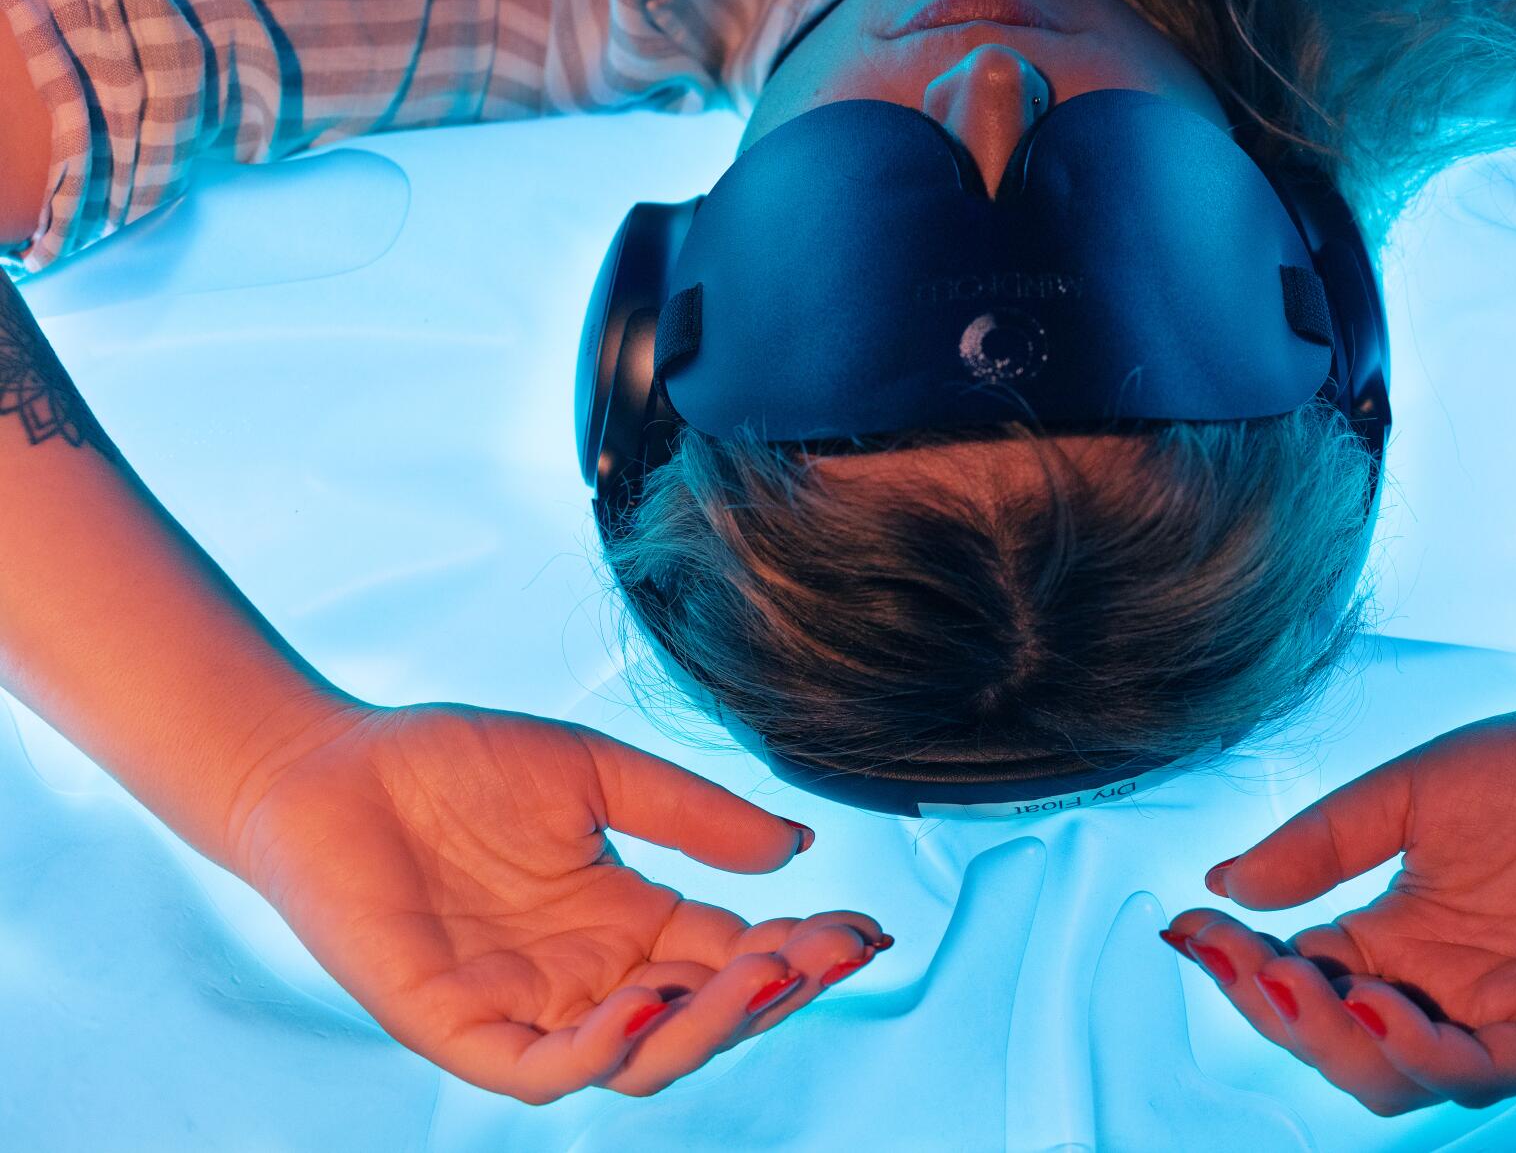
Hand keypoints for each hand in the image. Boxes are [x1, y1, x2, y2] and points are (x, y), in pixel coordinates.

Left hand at [223, 695, 888, 1103]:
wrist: (329, 764)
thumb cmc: (454, 765)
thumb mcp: (595, 775)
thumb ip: (690, 815)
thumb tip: (797, 846)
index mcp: (630, 922)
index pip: (735, 956)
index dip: (805, 951)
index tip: (868, 928)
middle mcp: (591, 978)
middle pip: (703, 1020)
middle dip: (776, 994)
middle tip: (831, 951)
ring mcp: (528, 1008)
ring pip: (638, 1060)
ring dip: (706, 1026)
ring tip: (762, 972)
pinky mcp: (457, 1027)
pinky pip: (540, 1068)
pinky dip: (597, 1050)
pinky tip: (642, 1002)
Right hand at [1163, 704, 1515, 1113]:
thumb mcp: (1409, 796)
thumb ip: (1324, 843)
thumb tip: (1223, 884)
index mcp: (1398, 943)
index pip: (1297, 978)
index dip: (1235, 964)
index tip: (1185, 927)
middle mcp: (1442, 994)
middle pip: (1332, 1045)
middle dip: (1271, 1011)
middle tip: (1234, 958)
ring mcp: (1502, 1017)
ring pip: (1395, 1078)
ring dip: (1331, 1042)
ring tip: (1286, 982)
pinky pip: (1483, 1071)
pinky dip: (1421, 1052)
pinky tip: (1373, 1006)